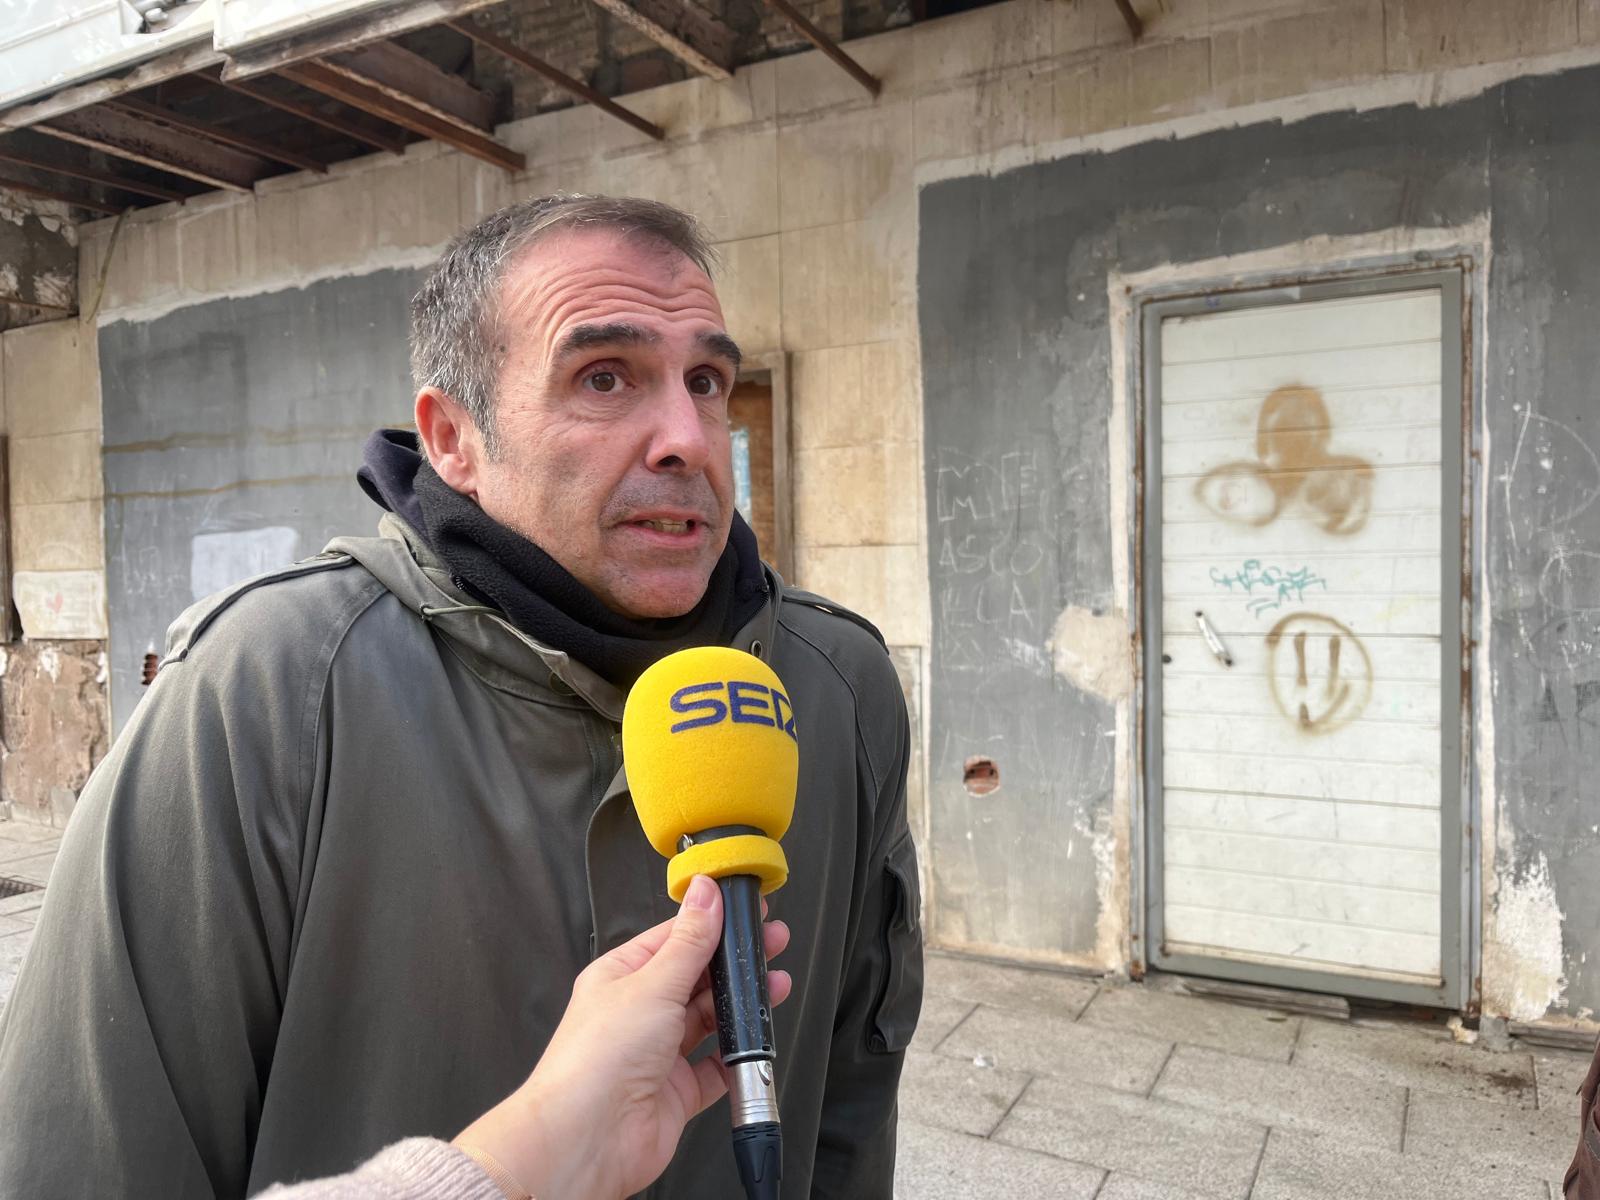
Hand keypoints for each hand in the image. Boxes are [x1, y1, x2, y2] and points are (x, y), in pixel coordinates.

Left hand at [454, 875, 791, 1199]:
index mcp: (622, 976)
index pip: (674, 938)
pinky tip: (754, 1040)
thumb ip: (689, 941)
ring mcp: (659, 1053)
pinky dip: (737, 1055)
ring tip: (774, 986)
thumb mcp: (652, 984)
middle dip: (734, 962)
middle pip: (697, 977)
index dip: (712, 921)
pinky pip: (716, 1067)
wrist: (588, 1138)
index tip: (745, 910)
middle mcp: (639, 1013)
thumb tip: (705, 893)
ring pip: (710, 1019)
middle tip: (771, 944)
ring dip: (741, 1004)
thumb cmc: (596, 1060)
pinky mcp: (677, 1090)